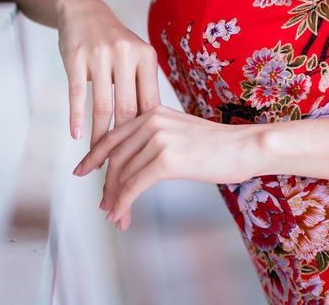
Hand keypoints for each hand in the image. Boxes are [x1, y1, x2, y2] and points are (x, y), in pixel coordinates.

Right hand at [55, 0, 160, 153]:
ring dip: (98, 135)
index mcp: (146, 57)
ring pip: (102, 105)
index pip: (149, 103)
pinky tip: (77, 135)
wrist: (84, 12)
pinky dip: (77, 117)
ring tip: (96, 156)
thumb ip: (142, 88)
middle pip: (127, 108)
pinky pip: (78, 94)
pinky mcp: (77, 58)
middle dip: (122, 140)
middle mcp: (126, 54)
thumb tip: (150, 131)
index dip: (144, 132)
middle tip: (117, 163)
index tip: (141, 155)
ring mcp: (100, 55)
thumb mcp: (135, 58)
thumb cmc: (114, 43)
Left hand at [72, 104, 260, 229]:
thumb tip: (132, 163)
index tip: (82, 171)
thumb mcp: (181, 133)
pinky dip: (123, 204)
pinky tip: (121, 215)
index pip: (114, 136)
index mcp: (153, 111)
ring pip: (122, 175)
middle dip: (106, 185)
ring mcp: (158, 139)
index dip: (94, 156)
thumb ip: (156, 139)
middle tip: (103, 206)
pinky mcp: (165, 160)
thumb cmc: (219, 146)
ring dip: (115, 200)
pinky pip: (133, 187)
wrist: (245, 147)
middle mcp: (152, 121)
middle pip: (115, 158)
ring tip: (115, 216)